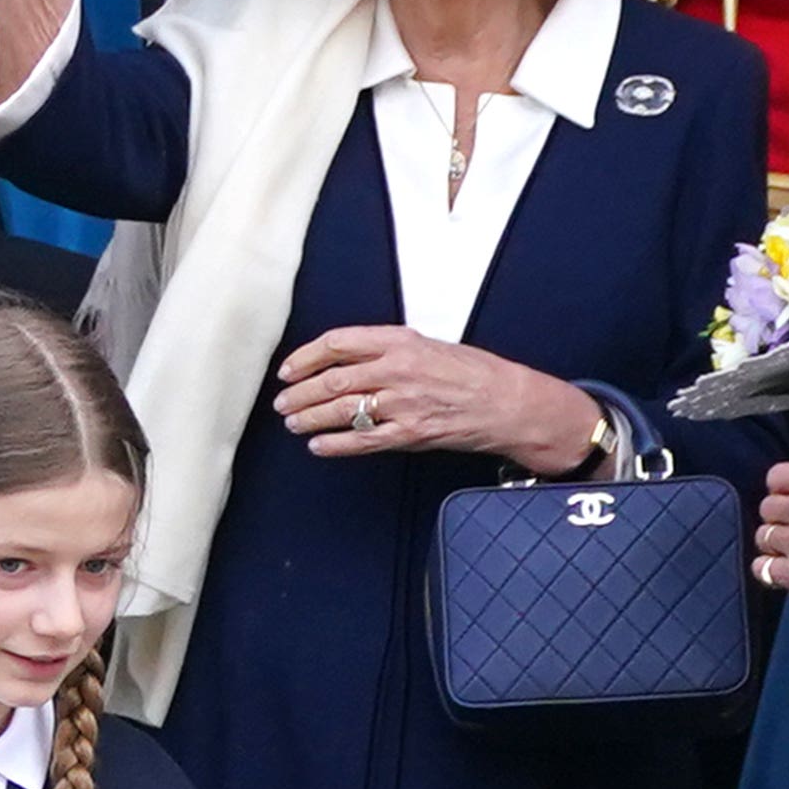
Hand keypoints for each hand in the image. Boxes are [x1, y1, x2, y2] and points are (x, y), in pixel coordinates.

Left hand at [271, 326, 598, 472]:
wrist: (506, 402)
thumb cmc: (472, 372)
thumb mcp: (427, 345)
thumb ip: (387, 349)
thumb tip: (346, 359)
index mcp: (400, 342)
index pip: (339, 343)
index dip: (306, 357)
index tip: (289, 369)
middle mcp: (398, 370)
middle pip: (333, 380)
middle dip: (300, 393)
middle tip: (283, 401)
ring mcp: (403, 403)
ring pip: (342, 410)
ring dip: (310, 418)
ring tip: (294, 423)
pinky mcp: (410, 433)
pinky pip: (363, 440)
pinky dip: (335, 444)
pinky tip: (319, 446)